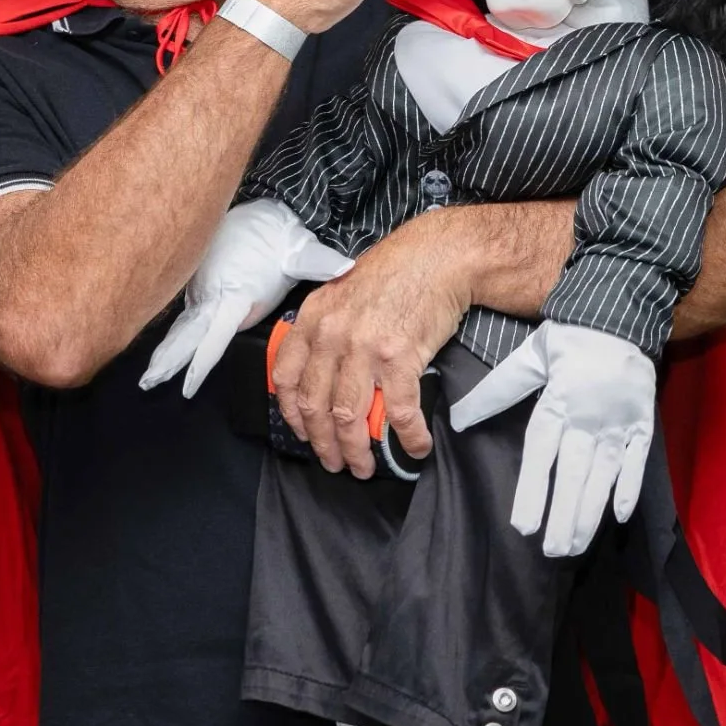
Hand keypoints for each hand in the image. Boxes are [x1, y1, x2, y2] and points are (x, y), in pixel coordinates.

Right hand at [142, 200, 353, 397]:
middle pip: (187, 334)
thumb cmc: (279, 237)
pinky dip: (174, 338)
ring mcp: (204, 291)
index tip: (187, 383)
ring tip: (150, 376)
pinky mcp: (202, 290)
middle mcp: (213, 293)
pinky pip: (187, 318)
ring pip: (184, 327)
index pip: (215, 334)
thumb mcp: (300, 251)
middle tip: (149, 382)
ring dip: (166, 351)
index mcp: (235, 291)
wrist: (259, 213)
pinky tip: (163, 356)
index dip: (200, 360)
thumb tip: (347, 266)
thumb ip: (321, 263)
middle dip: (168, 359)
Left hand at [269, 211, 474, 477]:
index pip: (286, 376)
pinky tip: (415, 448)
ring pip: (348, 417)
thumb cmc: (395, 273)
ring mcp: (363, 348)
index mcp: (313, 318)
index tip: (302, 432)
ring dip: (355, 451)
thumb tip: (323, 371)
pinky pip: (397, 412)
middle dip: (323, 443)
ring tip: (364, 468)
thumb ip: (326, 328)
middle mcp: (331, 335)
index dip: (291, 413)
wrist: (438, 256)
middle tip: (334, 463)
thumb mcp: (343, 293)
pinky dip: (407, 437)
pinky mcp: (399, 358)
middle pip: (315, 405)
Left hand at [448, 321, 653, 557]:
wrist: (620, 315)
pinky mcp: (642, 422)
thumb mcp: (526, 359)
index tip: (523, 526)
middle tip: (552, 551)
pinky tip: (619, 516)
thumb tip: (458, 419)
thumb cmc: (567, 340)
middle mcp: (588, 418)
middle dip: (563, 515)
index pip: (542, 456)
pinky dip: (631, 488)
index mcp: (557, 402)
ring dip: (591, 512)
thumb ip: (494, 392)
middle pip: (574, 474)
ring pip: (604, 475)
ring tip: (577, 545)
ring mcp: (618, 422)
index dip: (533, 492)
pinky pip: (638, 461)